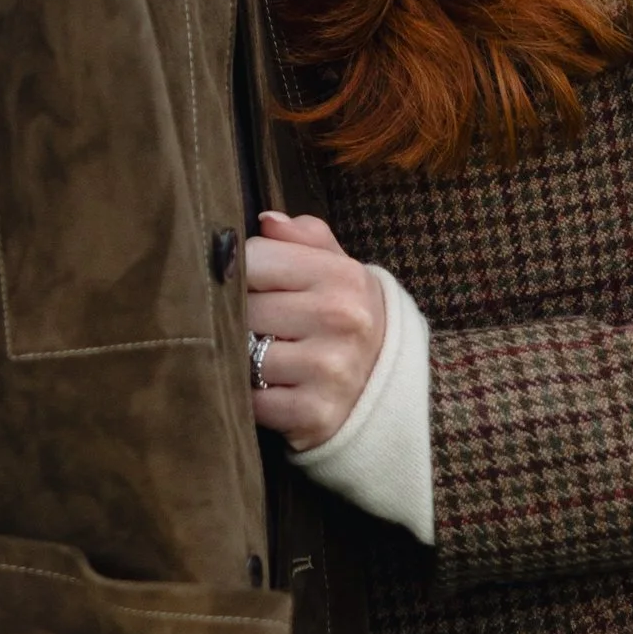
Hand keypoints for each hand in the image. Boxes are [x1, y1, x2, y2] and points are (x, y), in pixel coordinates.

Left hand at [244, 212, 386, 450]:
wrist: (387, 390)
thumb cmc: (350, 319)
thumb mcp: (340, 271)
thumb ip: (305, 238)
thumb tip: (266, 220)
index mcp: (343, 276)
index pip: (255, 257)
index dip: (248, 272)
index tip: (262, 286)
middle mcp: (341, 319)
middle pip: (245, 307)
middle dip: (245, 317)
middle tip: (266, 327)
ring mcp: (329, 369)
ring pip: (244, 353)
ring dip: (246, 359)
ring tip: (269, 357)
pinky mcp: (313, 413)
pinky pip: (252, 400)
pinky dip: (253, 397)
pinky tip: (275, 390)